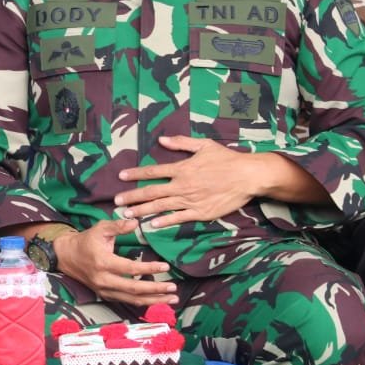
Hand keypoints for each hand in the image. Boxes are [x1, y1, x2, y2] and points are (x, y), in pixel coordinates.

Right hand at [52, 219, 177, 305]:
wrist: (66, 256)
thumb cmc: (86, 240)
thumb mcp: (100, 228)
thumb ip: (118, 226)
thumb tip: (136, 222)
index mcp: (103, 262)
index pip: (130, 269)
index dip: (149, 269)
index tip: (165, 266)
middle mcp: (104, 280)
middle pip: (134, 290)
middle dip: (156, 290)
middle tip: (174, 289)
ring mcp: (104, 290)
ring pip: (132, 300)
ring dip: (153, 300)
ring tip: (172, 299)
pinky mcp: (105, 295)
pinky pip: (126, 301)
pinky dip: (143, 302)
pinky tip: (157, 300)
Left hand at [116, 135, 260, 226]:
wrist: (247, 176)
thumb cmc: (226, 159)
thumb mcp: (204, 145)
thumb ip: (181, 143)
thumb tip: (162, 140)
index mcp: (182, 168)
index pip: (153, 171)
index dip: (135, 174)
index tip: (121, 176)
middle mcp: (182, 185)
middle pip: (152, 192)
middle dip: (132, 197)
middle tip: (117, 201)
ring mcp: (190, 200)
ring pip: (161, 206)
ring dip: (143, 211)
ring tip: (127, 215)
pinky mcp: (200, 213)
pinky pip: (178, 218)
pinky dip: (165, 221)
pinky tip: (152, 224)